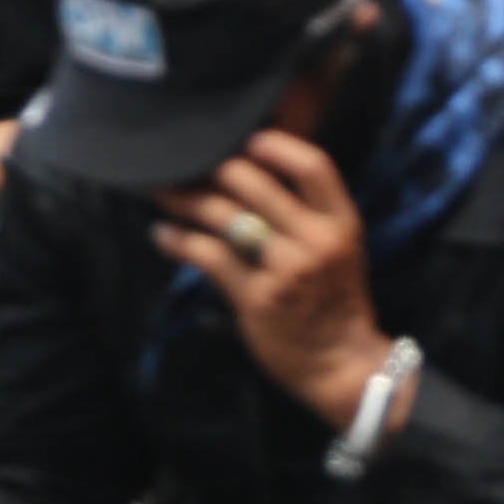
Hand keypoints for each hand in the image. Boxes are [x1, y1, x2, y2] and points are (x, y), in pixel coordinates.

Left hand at [150, 129, 385, 420]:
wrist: (340, 363)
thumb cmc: (333, 299)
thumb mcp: (338, 247)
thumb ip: (306, 211)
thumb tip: (249, 169)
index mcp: (341, 222)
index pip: (313, 165)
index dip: (276, 144)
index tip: (244, 140)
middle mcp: (316, 241)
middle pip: (256, 183)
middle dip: (213, 168)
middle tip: (186, 164)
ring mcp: (287, 270)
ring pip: (225, 216)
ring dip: (185, 200)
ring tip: (161, 192)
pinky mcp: (259, 299)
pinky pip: (209, 256)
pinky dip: (179, 241)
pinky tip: (161, 235)